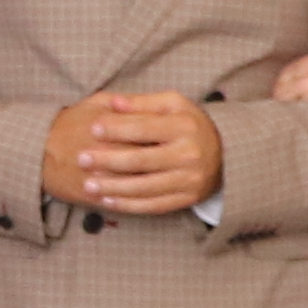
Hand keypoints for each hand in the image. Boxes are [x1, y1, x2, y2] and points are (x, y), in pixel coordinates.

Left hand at [69, 91, 222, 220]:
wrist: (225, 153)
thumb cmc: (189, 124)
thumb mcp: (173, 104)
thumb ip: (142, 102)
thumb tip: (113, 102)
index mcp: (184, 126)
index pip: (145, 128)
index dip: (117, 129)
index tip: (93, 128)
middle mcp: (188, 154)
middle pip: (141, 160)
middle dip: (108, 161)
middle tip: (82, 159)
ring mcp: (188, 180)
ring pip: (144, 187)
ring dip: (113, 188)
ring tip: (88, 185)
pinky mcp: (187, 199)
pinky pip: (153, 205)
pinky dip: (128, 205)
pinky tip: (107, 200)